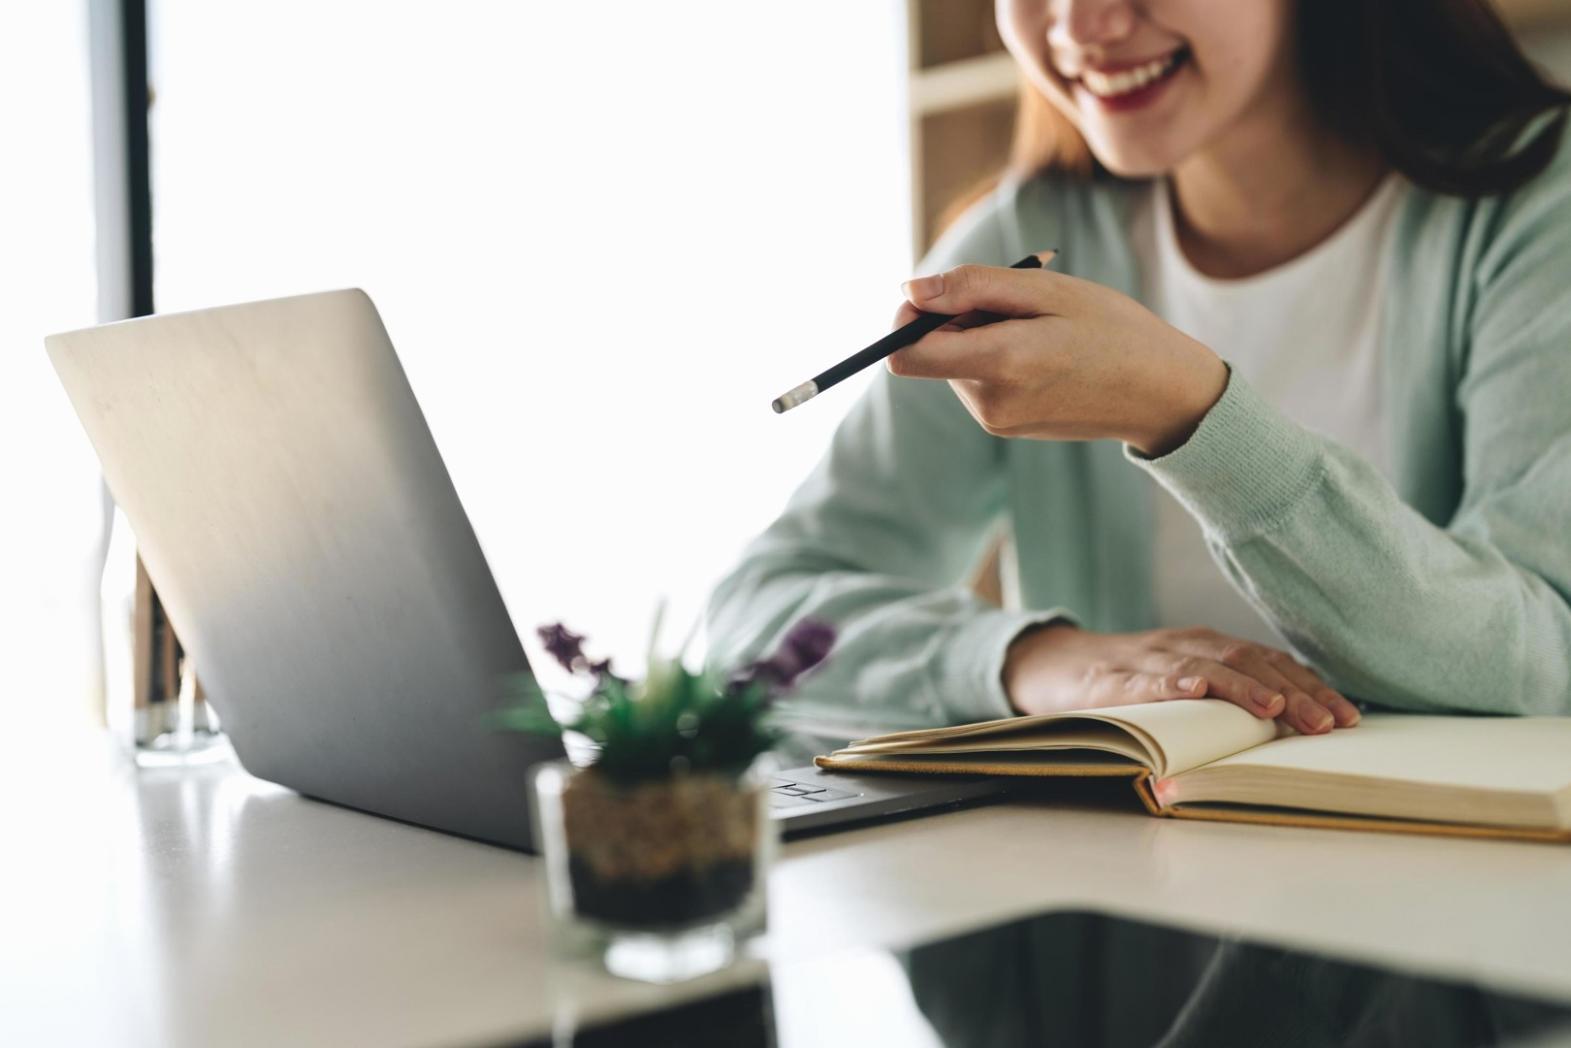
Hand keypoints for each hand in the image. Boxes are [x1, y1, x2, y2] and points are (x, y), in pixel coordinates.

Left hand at [890, 261, 1228, 455]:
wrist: (1162, 394)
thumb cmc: (1112, 330)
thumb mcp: (1046, 290)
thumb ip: (972, 288)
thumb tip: (910, 290)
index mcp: (1000, 363)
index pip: (905, 354)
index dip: (906, 320)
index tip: (937, 295)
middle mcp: (989, 402)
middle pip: (931, 353)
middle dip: (958, 320)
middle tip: (1020, 307)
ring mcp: (996, 421)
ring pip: (955, 365)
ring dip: (981, 338)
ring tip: (1041, 331)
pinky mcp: (1005, 428)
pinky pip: (978, 383)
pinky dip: (997, 360)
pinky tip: (1045, 354)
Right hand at [1003, 623, 1360, 734]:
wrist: (1052, 665)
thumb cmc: (1126, 683)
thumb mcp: (1181, 685)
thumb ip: (1225, 700)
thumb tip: (1291, 731)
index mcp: (1208, 647)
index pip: (1271, 662)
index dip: (1311, 686)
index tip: (1349, 717)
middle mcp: (1185, 645)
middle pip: (1249, 661)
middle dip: (1293, 693)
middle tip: (1329, 724)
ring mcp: (1148, 658)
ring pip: (1205, 666)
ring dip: (1244, 688)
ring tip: (1274, 710)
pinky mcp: (1110, 679)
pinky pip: (1144, 678)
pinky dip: (1171, 681)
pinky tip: (1193, 690)